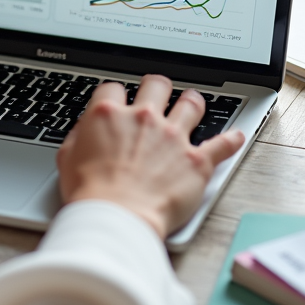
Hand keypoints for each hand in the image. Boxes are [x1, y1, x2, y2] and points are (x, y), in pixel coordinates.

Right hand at [56, 75, 244, 238]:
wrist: (116, 219)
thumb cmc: (91, 196)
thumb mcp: (67, 159)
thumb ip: (78, 137)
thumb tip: (85, 130)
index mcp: (109, 115)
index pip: (113, 88)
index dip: (116, 95)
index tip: (118, 102)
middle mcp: (144, 119)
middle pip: (156, 84)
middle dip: (157, 86)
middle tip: (158, 92)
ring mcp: (173, 137)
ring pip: (191, 104)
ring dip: (192, 102)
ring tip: (193, 102)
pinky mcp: (196, 161)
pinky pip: (221, 144)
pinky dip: (231, 140)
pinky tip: (237, 136)